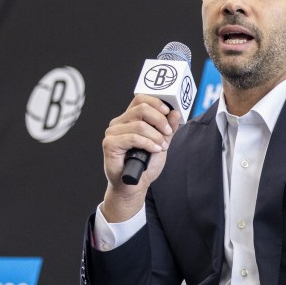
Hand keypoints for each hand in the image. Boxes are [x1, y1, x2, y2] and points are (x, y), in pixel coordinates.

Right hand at [101, 95, 181, 220]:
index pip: (140, 99)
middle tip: (167, 133)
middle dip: (159, 120)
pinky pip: (132, 137)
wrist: (135, 185)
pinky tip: (154, 150)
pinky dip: (147, 143)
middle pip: (141, 109)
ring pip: (139, 125)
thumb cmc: (145, 164)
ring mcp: (112, 132)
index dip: (156, 102)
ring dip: (155, 136)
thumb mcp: (162, 142)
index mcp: (129, 119)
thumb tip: (175, 112)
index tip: (168, 112)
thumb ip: (168, 128)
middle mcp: (119, 122)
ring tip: (161, 147)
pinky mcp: (109, 143)